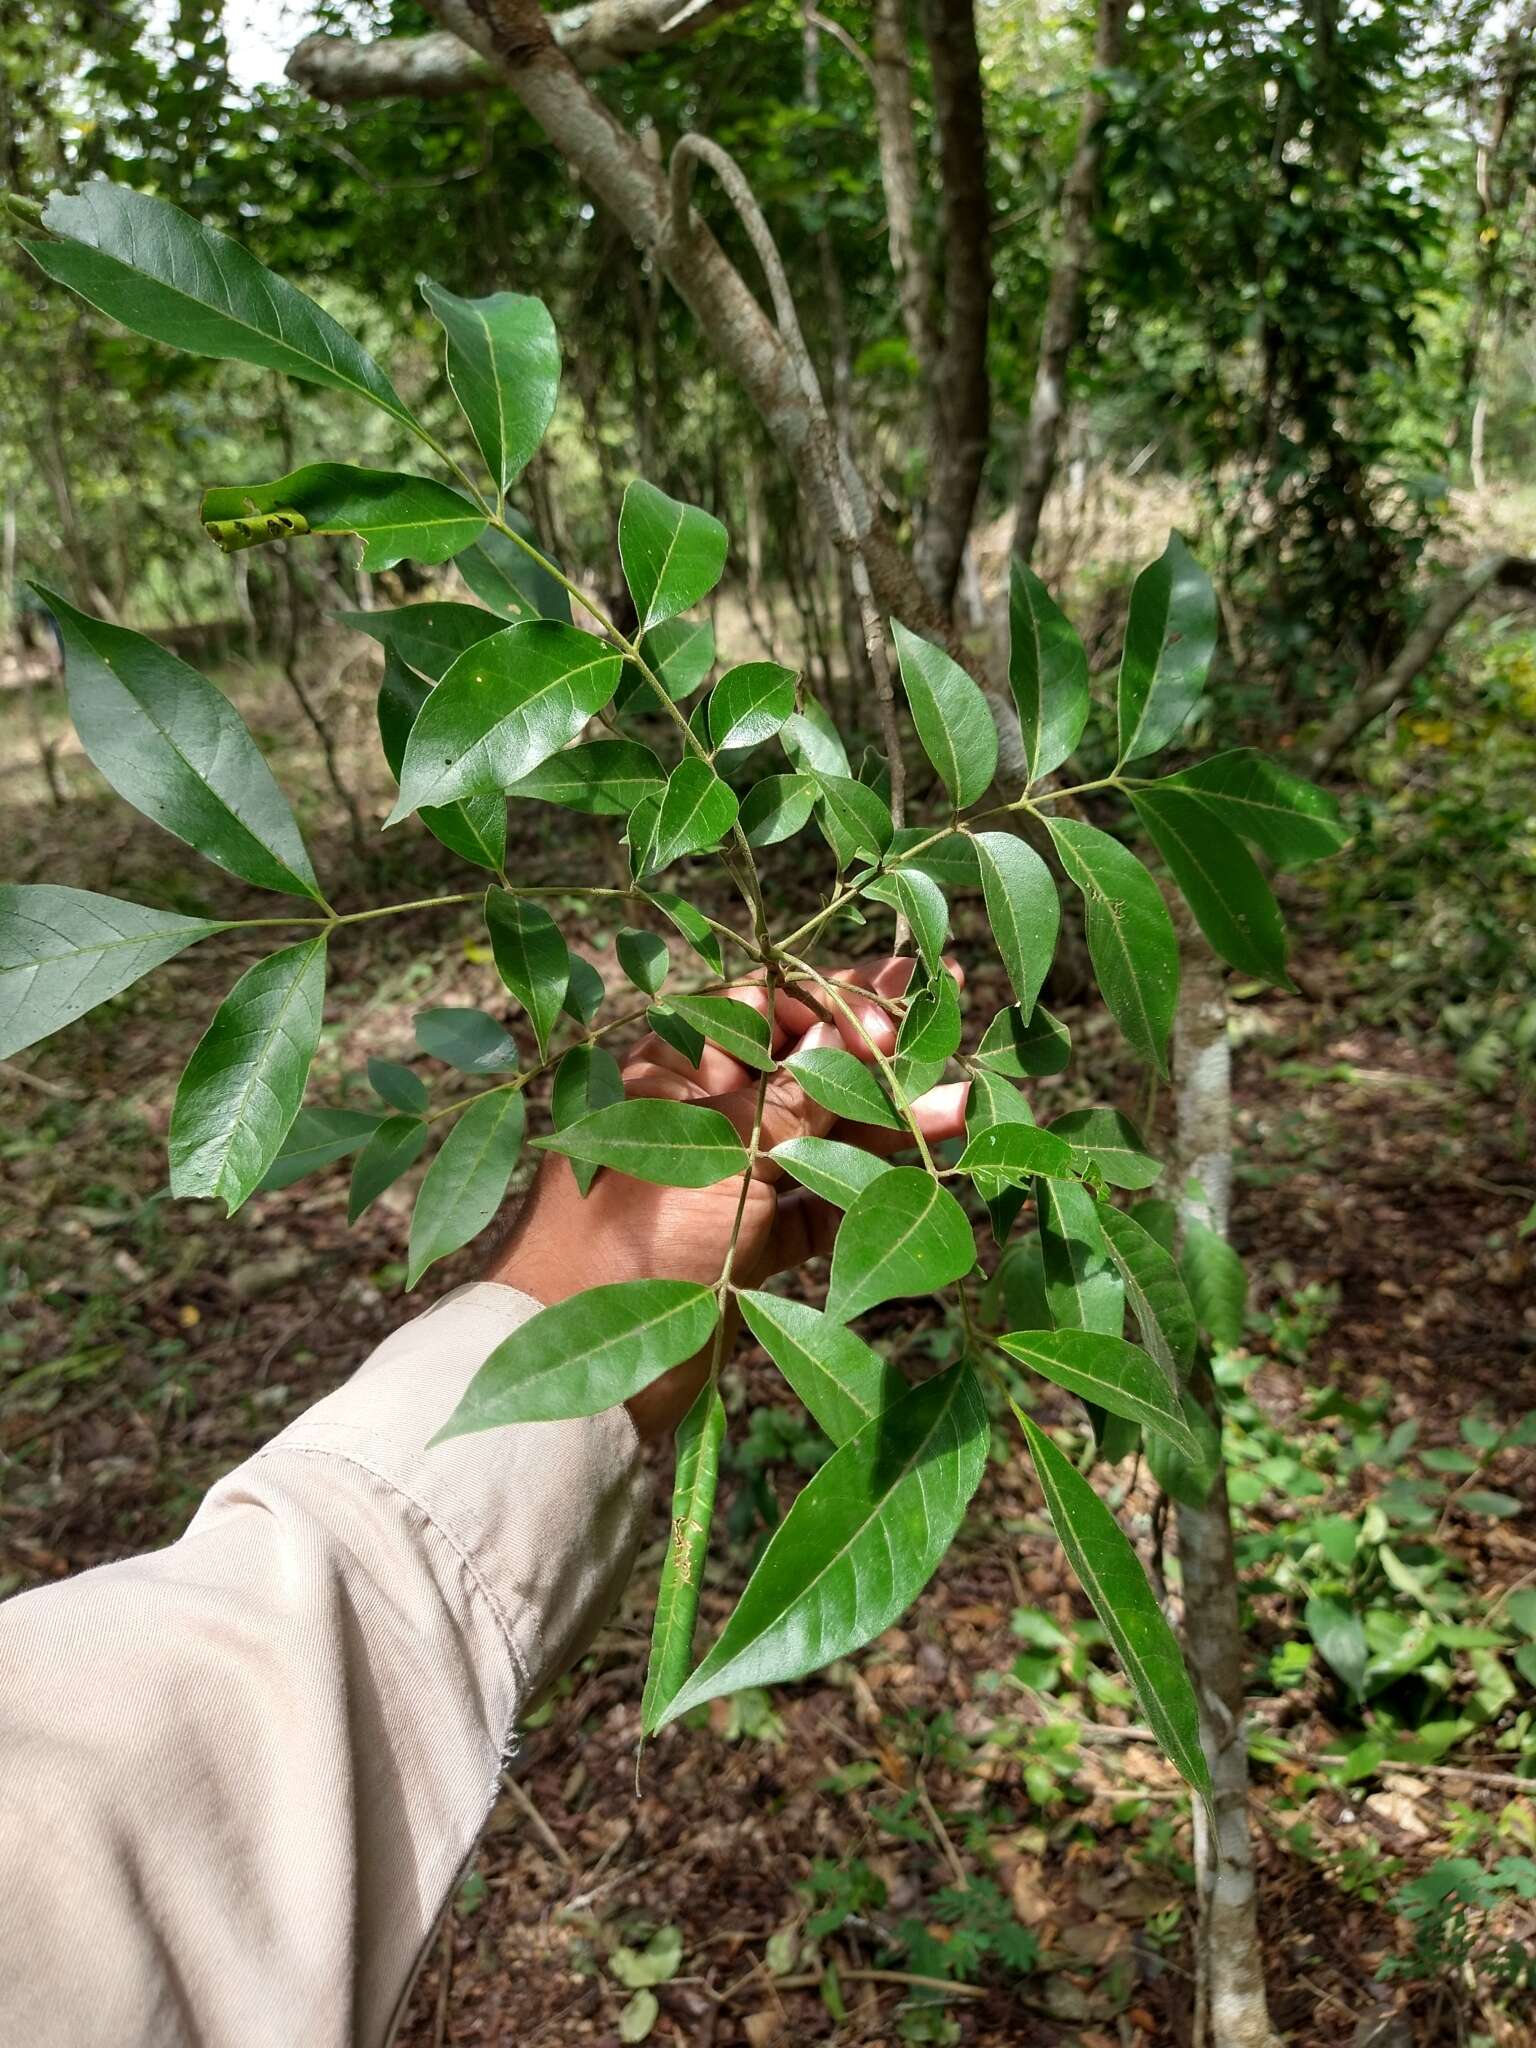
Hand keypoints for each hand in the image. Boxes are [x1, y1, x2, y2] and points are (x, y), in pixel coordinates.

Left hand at [485, 956, 967, 1438]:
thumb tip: (850, 1028)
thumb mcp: (723, 1153)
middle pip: (799, 1066)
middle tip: (945, 1016)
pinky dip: (867, 1185)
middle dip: (873, 1050)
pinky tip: (926, 1164)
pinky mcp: (751, 1241)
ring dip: (886, 1118)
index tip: (891, 1009)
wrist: (595, 1372)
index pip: (759, 1005)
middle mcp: (700, 1115)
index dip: (827, 1002)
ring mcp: (728, 1180)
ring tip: (959, 1103)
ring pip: (818, 1135)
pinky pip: (818, 1201)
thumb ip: (793, 1096)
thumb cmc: (639, 1237)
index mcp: (670, 1069)